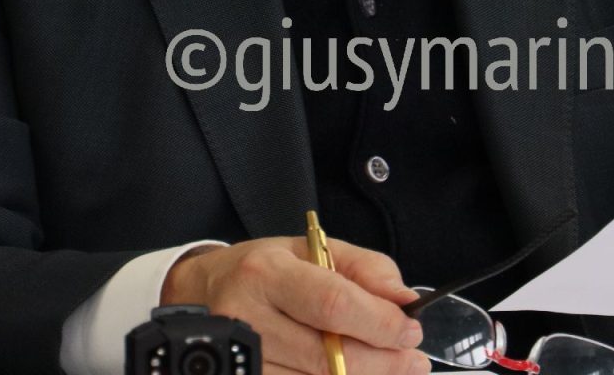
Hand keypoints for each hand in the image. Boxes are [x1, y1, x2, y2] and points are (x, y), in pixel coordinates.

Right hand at [162, 238, 427, 374]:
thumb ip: (364, 268)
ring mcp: (242, 360)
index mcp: (266, 274)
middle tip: (413, 360)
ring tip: (392, 369)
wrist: (200, 295)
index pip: (333, 304)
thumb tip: (405, 299)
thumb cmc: (262, 271)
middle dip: (383, 362)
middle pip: (329, 356)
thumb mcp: (310, 250)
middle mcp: (248, 319)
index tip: (410, 330)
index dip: (380, 323)